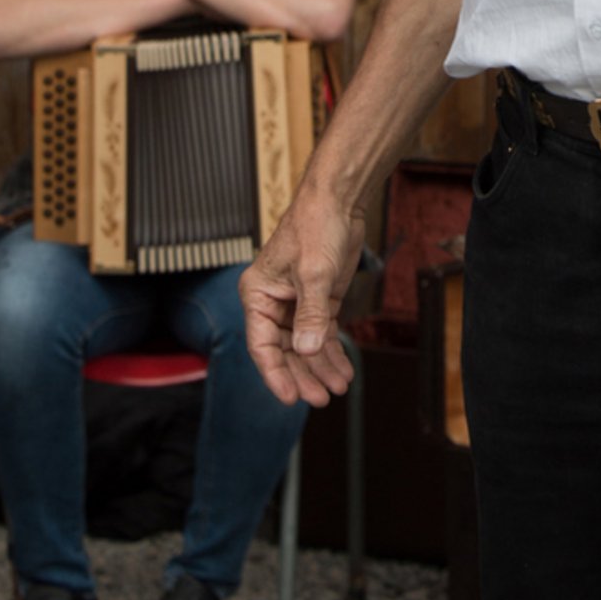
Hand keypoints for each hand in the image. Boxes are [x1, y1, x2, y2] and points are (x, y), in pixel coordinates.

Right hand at [240, 189, 364, 408]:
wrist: (339, 202)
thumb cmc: (316, 226)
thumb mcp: (314, 273)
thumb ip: (311, 314)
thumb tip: (308, 350)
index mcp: (257, 295)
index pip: (262, 345)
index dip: (275, 374)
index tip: (290, 397)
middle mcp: (273, 303)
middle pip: (285, 351)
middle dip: (303, 375)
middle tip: (321, 397)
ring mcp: (296, 304)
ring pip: (305, 347)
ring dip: (320, 367)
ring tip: (337, 388)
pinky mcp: (318, 301)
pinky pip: (321, 334)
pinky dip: (332, 352)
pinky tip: (343, 370)